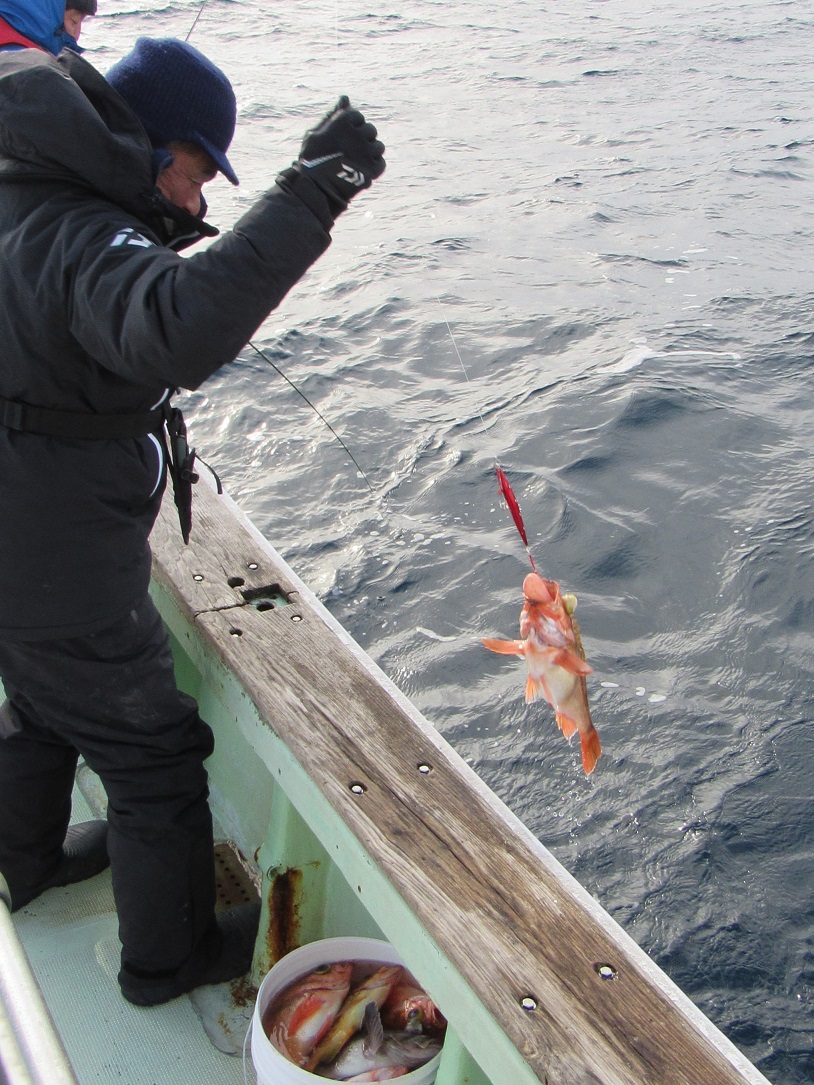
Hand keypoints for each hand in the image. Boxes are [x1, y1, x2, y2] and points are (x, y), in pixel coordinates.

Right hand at [295, 96, 384, 213]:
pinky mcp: (373, 169)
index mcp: (344, 120)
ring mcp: (367, 151)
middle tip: (349, 153)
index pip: (358, 116)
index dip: (351, 128)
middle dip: (362, 140)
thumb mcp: (316, 133)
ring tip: (355, 164)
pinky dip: (373, 168)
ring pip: (379, 146)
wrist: (316, 189)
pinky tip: (360, 172)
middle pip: (370, 130)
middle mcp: (358, 133)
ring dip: (370, 154)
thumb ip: (333, 114)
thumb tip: (345, 98)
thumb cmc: (312, 160)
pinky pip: (381, 163)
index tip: (342, 139)